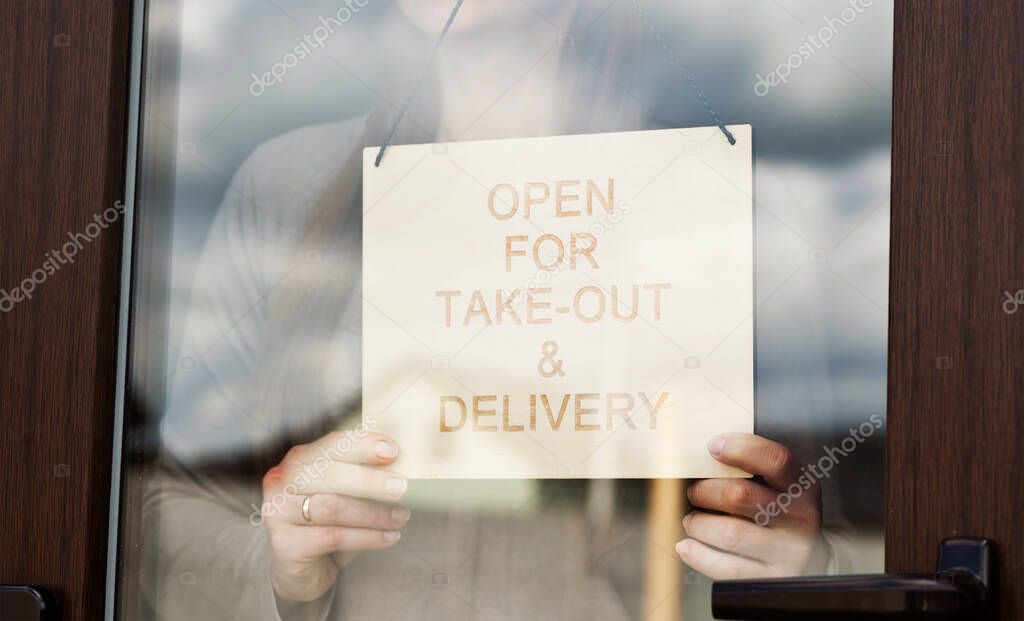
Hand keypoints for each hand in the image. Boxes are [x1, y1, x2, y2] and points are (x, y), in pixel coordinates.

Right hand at [261, 432, 409, 603]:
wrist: (300, 570)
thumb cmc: (326, 525)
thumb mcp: (342, 495)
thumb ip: (361, 476)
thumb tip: (404, 464)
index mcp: (300, 460)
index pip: (331, 445)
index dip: (362, 446)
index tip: (393, 450)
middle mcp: (283, 482)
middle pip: (329, 474)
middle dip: (370, 480)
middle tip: (402, 487)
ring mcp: (278, 513)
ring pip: (332, 508)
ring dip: (373, 513)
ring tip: (401, 517)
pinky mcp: (285, 544)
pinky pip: (333, 537)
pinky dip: (366, 537)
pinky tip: (389, 537)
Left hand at [677, 433, 828, 578]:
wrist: (811, 560)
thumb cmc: (783, 513)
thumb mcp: (783, 485)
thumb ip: (756, 466)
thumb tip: (709, 447)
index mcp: (803, 488)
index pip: (777, 460)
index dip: (741, 448)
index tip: (713, 446)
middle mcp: (801, 520)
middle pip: (740, 495)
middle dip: (705, 491)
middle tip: (693, 492)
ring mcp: (789, 553)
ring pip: (729, 533)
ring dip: (699, 523)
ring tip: (692, 519)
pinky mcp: (771, 579)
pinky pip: (726, 568)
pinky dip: (698, 554)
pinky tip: (687, 545)